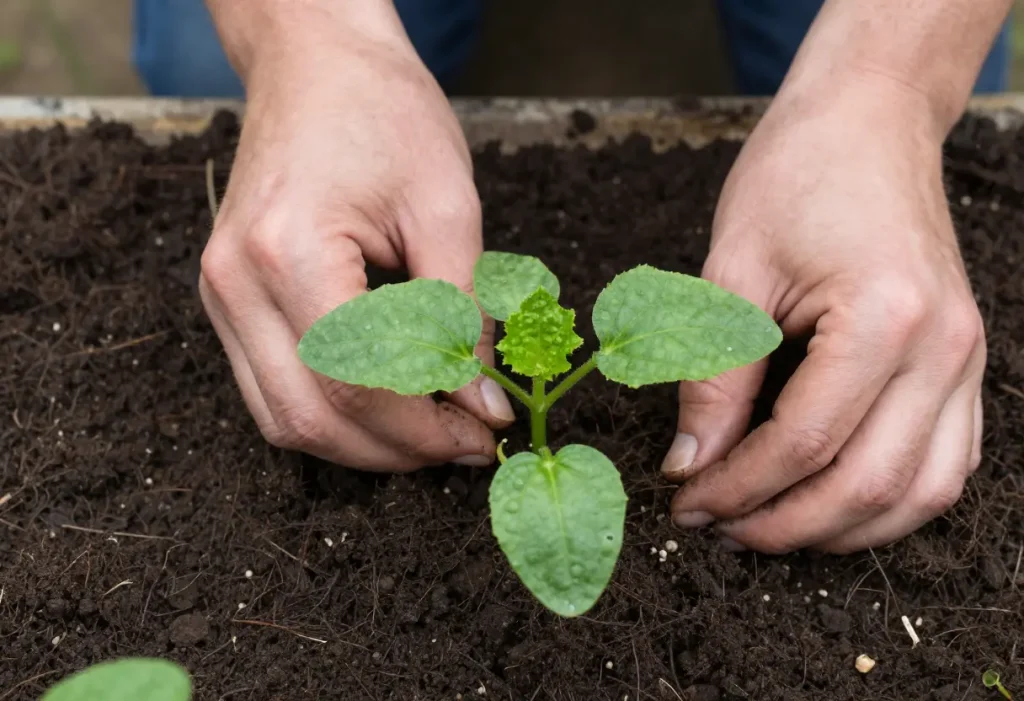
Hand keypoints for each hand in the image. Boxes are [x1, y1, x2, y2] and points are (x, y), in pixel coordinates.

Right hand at [199, 6, 513, 470]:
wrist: (315, 63)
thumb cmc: (384, 114)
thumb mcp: (448, 208)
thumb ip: (463, 316)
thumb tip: (480, 405)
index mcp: (287, 252)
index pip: (357, 382)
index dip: (426, 425)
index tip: (485, 433)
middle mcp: (236, 284)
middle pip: (311, 417)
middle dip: (396, 449)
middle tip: (463, 444)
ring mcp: (220, 295)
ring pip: (284, 420)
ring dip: (362, 443)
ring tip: (431, 431)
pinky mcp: (227, 300)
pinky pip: (271, 390)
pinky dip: (332, 413)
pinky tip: (387, 406)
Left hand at [662, 81, 985, 552]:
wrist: (868, 122)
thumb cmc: (796, 177)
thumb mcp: (732, 270)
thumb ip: (713, 375)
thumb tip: (690, 462)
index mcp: (885, 318)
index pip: (804, 443)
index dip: (737, 486)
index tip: (685, 499)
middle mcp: (944, 350)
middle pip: (868, 485)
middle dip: (783, 524)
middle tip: (716, 526)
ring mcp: (967, 361)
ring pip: (921, 493)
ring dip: (841, 529)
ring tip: (767, 527)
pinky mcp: (965, 365)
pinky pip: (947, 464)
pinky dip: (889, 501)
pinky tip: (830, 502)